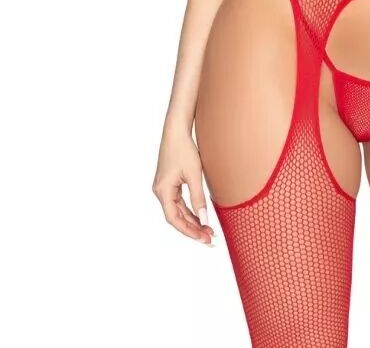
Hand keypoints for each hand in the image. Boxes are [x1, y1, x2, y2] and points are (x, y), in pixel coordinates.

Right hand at [153, 124, 215, 245]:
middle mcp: (160, 192)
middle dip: (193, 228)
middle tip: (210, 239)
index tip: (204, 238)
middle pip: (176, 217)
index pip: (174, 219)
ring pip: (178, 211)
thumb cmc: (185, 150)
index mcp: (162, 191)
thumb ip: (198, 198)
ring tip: (209, 230)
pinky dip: (189, 210)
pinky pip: (179, 202)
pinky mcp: (169, 184)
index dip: (189, 231)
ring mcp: (164, 188)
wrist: (176, 131)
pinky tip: (201, 217)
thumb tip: (204, 220)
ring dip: (192, 220)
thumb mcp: (194, 175)